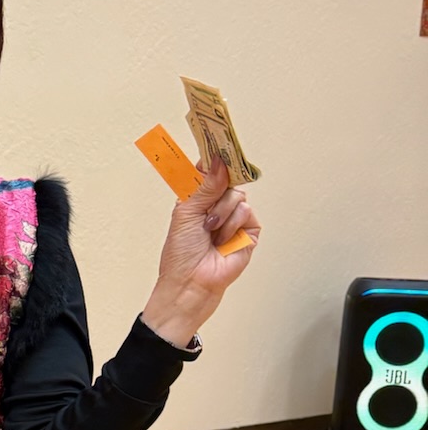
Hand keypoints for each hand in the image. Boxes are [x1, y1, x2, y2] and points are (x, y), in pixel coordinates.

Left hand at [142, 161, 260, 347]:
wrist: (191, 283)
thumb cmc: (180, 254)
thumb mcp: (185, 214)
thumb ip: (203, 187)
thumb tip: (218, 162)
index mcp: (198, 200)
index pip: (210, 172)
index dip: (213, 161)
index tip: (215, 146)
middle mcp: (217, 206)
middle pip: (228, 180)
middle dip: (215, 192)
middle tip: (205, 208)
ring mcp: (235, 218)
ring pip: (238, 196)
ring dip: (220, 214)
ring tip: (210, 233)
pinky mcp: (250, 232)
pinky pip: (247, 212)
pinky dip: (232, 225)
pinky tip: (222, 241)